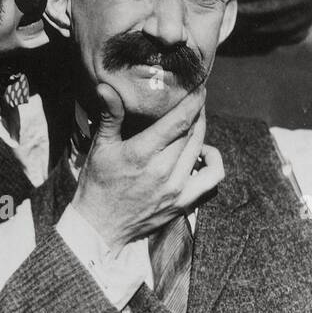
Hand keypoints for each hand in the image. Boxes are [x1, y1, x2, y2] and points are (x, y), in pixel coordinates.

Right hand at [68, 83, 224, 253]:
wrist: (100, 226)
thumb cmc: (98, 184)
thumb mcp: (100, 147)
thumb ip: (111, 115)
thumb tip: (105, 86)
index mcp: (142, 153)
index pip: (180, 120)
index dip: (193, 100)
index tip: (199, 86)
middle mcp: (163, 171)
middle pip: (194, 132)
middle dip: (196, 112)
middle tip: (194, 99)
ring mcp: (176, 188)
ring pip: (201, 149)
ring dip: (201, 132)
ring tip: (194, 121)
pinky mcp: (183, 203)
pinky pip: (212, 179)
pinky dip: (214, 161)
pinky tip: (203, 153)